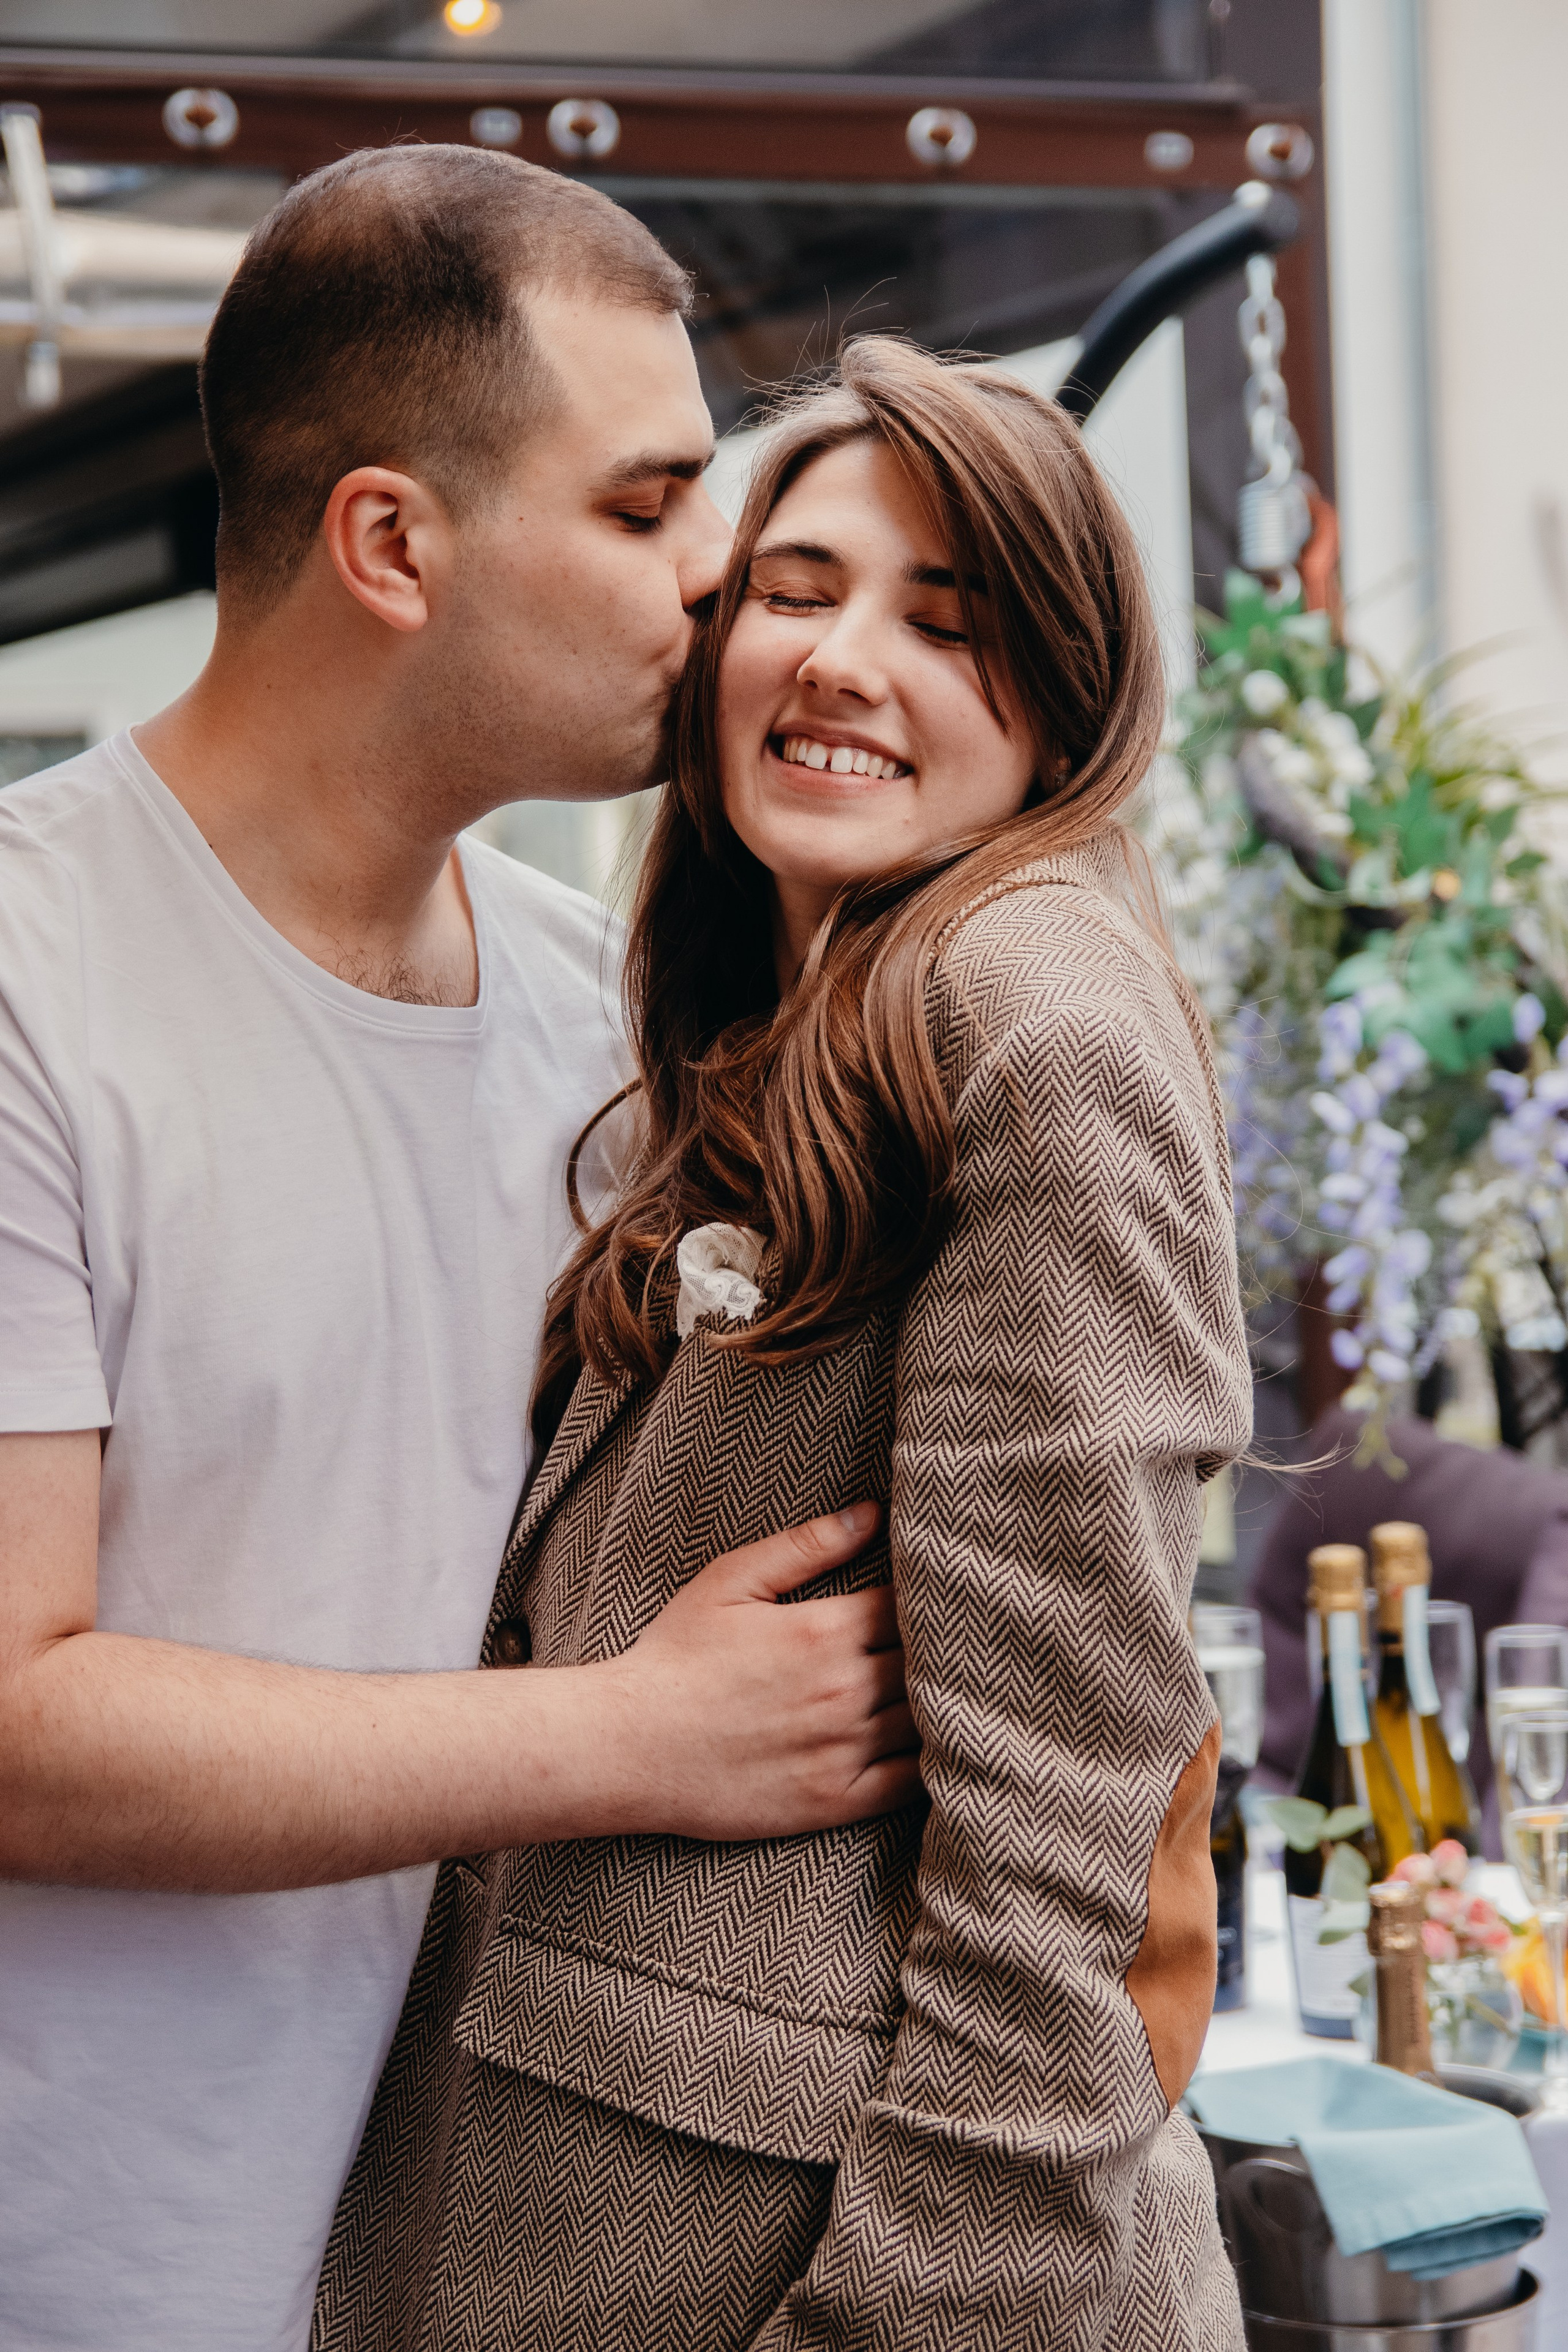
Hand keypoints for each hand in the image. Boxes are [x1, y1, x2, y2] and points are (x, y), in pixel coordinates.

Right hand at [610, 1503, 919, 1840]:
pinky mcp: (836, 1800)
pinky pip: (911, 1783)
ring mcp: (843, 1749)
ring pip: (928, 1720)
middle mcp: (844, 1690)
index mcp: (824, 1630)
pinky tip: (936, 1747)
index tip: (933, 1596)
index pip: (911, 1605)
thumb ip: (806, 1545)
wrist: (629, 1746)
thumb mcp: (731, 1581)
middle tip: (951, 1640)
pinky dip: (932, 1763)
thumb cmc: (675, 1657)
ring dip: (942, 1701)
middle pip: (930, 1662)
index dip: (928, 1598)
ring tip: (949, 1687)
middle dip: (940, 1648)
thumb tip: (872, 1514)